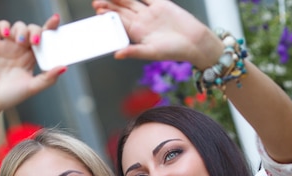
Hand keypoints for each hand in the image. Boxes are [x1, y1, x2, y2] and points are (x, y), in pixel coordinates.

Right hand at [0, 16, 64, 112]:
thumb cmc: (10, 95)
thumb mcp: (32, 87)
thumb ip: (48, 78)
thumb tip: (64, 67)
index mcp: (31, 57)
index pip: (43, 39)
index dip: (50, 28)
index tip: (56, 21)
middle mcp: (20, 49)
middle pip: (32, 29)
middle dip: (36, 31)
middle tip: (35, 41)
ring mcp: (6, 45)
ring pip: (18, 26)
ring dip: (21, 30)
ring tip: (20, 42)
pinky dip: (4, 26)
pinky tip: (7, 35)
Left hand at [91, 0, 222, 67]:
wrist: (195, 42)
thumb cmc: (174, 51)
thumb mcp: (151, 52)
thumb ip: (133, 51)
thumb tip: (116, 55)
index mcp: (137, 34)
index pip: (119, 23)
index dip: (109, 17)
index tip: (98, 12)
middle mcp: (141, 22)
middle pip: (122, 11)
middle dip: (110, 5)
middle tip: (96, 2)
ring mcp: (150, 12)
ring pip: (131, 1)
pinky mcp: (161, 4)